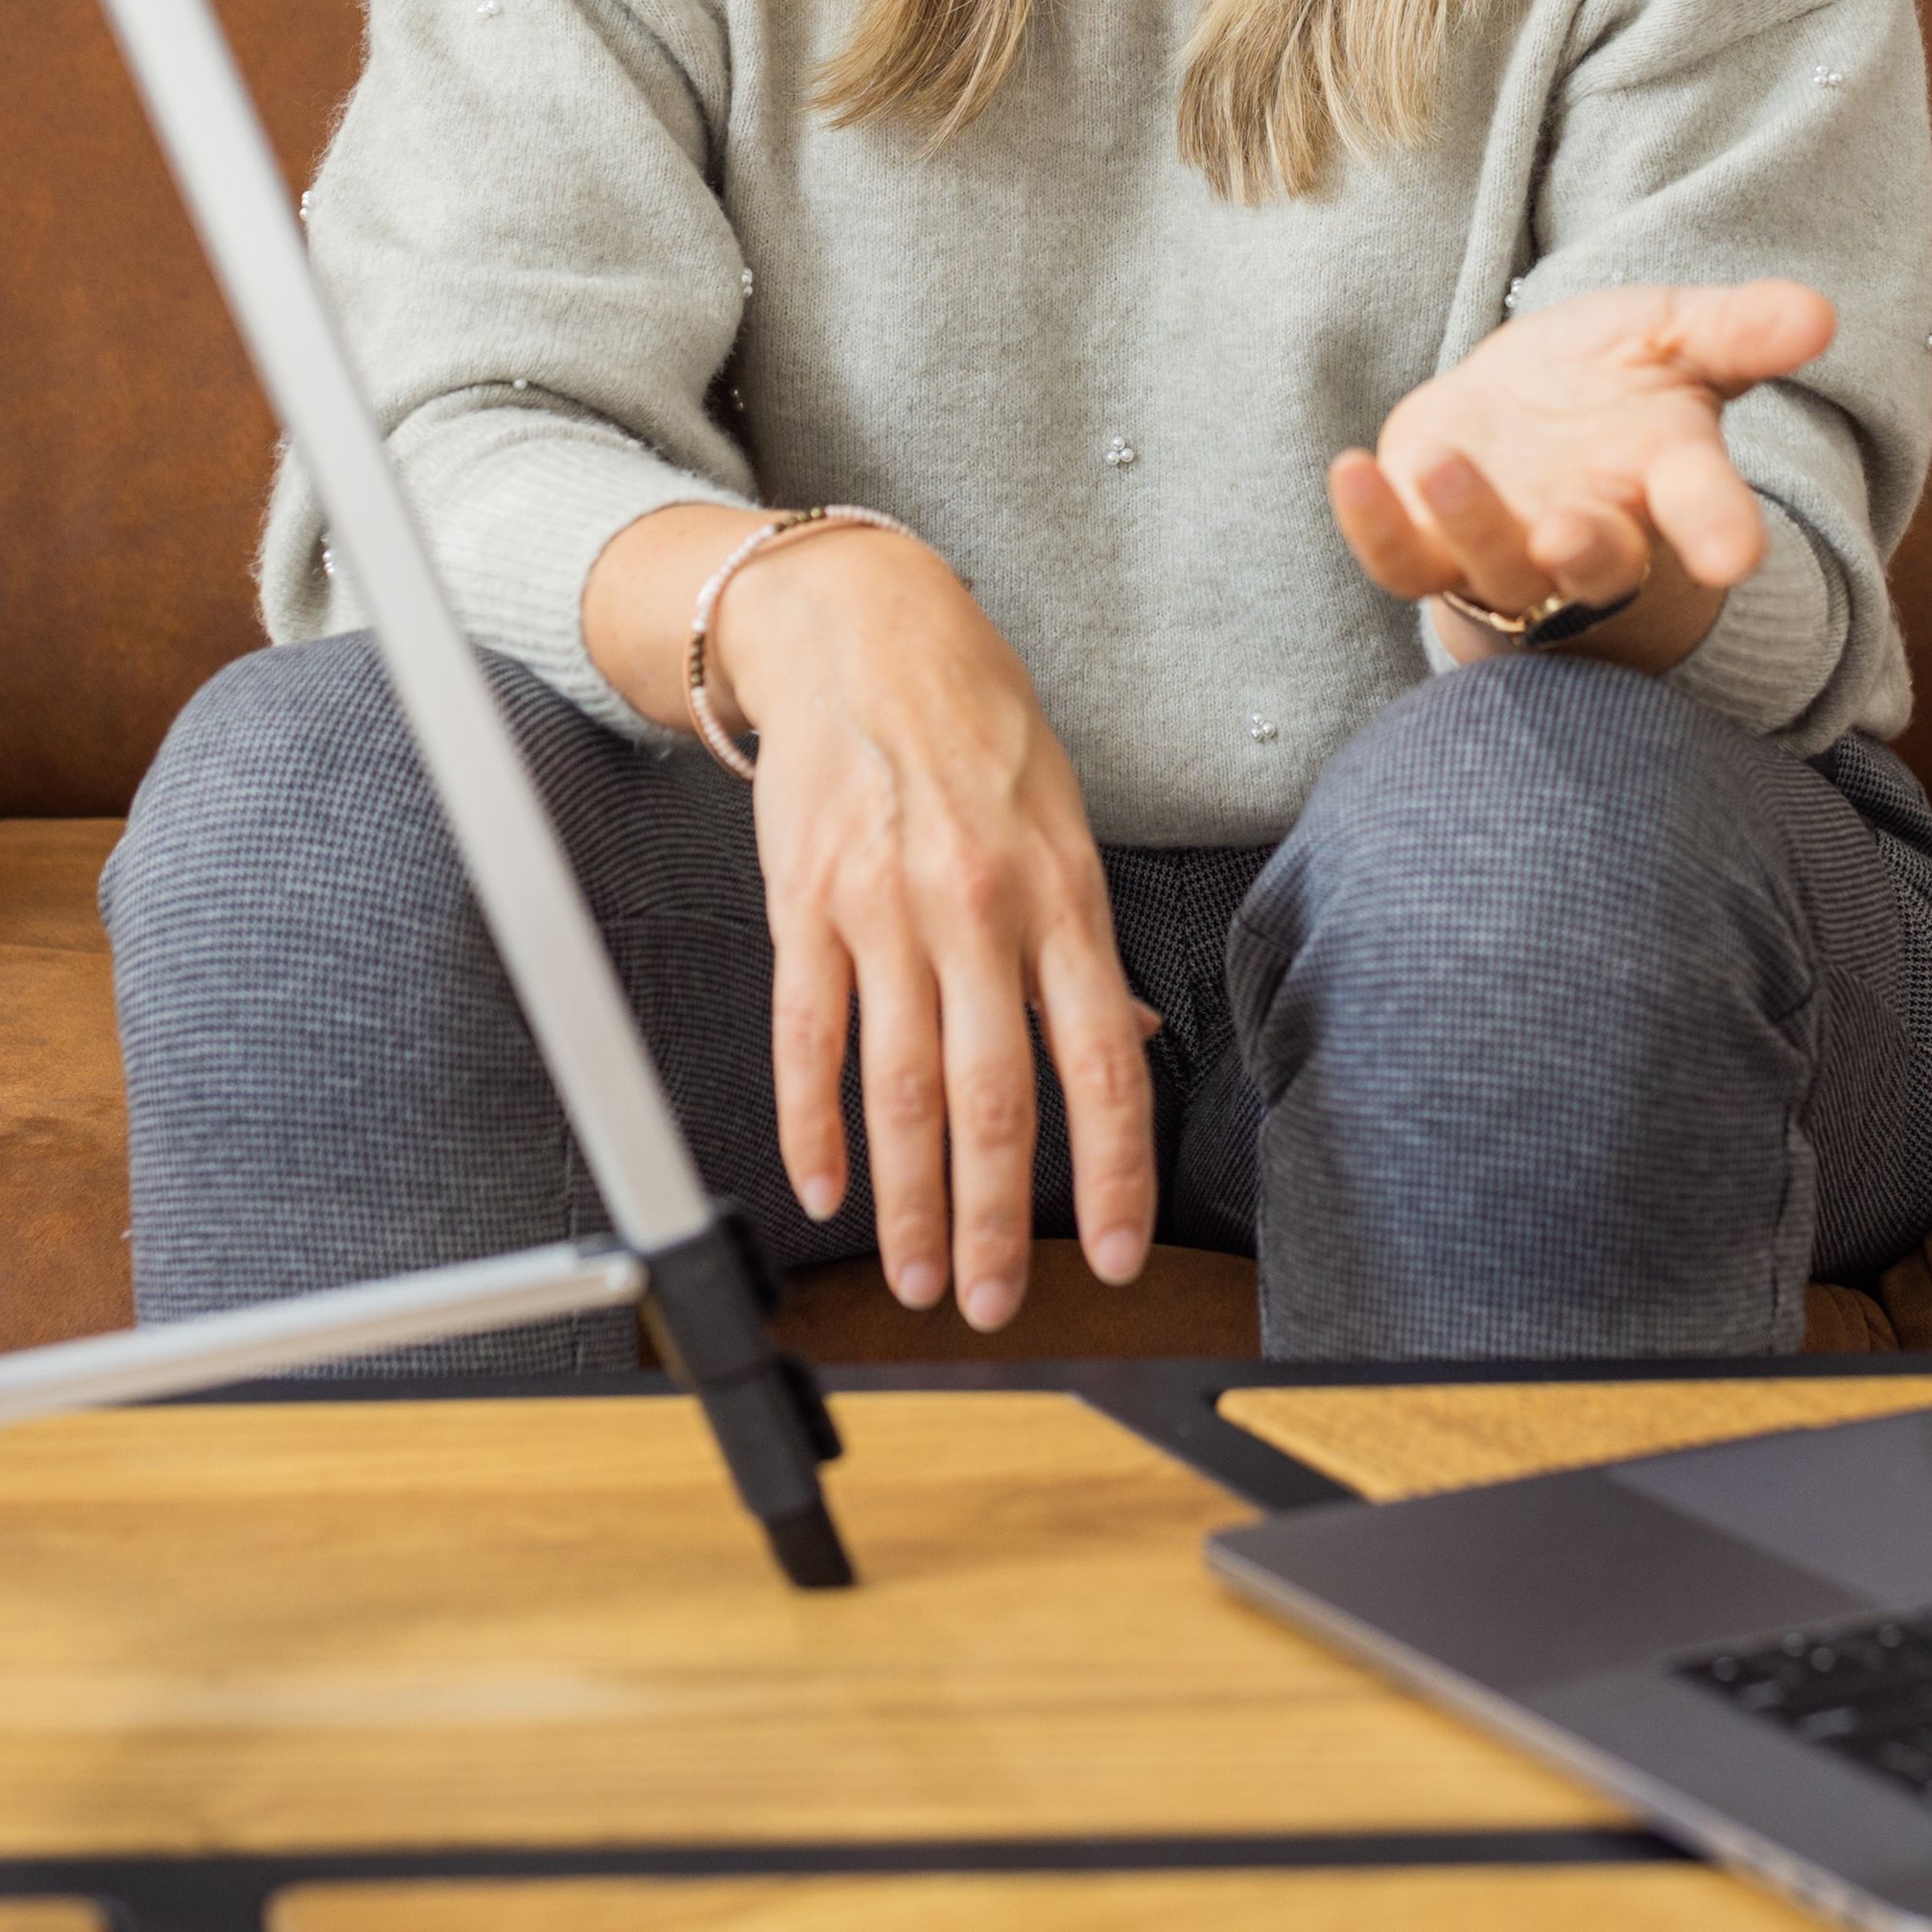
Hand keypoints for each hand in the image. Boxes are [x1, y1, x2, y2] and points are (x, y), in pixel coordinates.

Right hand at [583, 509, 1153, 1331]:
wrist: (859, 628)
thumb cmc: (974, 722)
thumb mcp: (1063, 818)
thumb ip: (1086, 943)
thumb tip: (1127, 1037)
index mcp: (1061, 895)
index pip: (1100, 1061)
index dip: (1112, 1173)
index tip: (1117, 1257)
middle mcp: (977, 911)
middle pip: (994, 1099)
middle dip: (998, 1221)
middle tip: (993, 1303)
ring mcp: (883, 910)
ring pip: (899, 1089)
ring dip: (910, 1200)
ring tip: (920, 1276)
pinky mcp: (803, 904)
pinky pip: (807, 1036)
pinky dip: (812, 1124)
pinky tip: (823, 1188)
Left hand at [1328, 279, 1834, 672]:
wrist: (1521, 417)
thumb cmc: (1613, 382)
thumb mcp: (1677, 337)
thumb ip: (1740, 330)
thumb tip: (1818, 313)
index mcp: (1665, 482)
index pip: (1704, 513)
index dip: (1720, 533)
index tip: (1734, 555)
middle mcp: (1590, 530)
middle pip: (1597, 563)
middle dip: (1585, 554)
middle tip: (1572, 533)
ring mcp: (1506, 550)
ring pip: (1494, 567)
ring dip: (1472, 521)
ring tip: (1444, 459)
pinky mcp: (1428, 546)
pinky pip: (1400, 559)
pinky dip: (1373, 526)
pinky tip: (1347, 472)